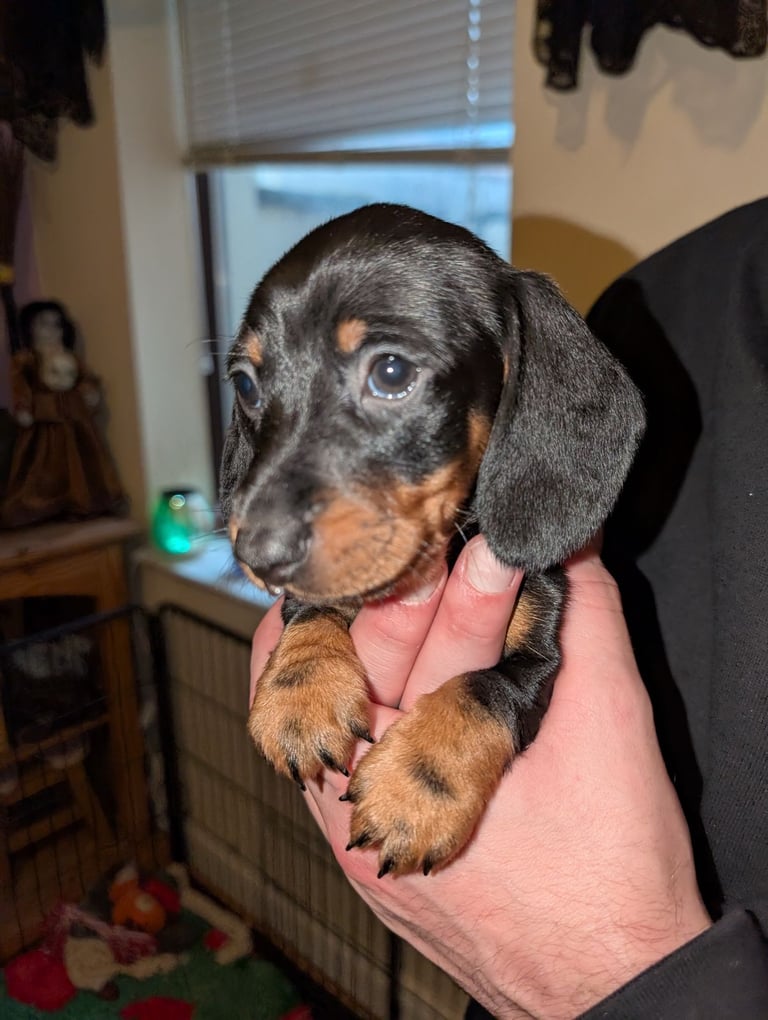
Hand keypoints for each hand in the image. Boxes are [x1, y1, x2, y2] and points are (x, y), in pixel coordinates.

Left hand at [250, 538, 711, 1018]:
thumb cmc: (616, 872)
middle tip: (431, 545)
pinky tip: (341, 637)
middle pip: (373, 674)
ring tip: (381, 578)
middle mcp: (380, 811)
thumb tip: (570, 545)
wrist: (607, 978)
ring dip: (354, 637)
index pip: (440, 652)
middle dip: (406, 600)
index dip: (461, 589)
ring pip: (323, 708)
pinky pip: (316, 750)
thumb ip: (590, 621)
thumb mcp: (616, 729)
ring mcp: (358, 833)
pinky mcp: (359, 844)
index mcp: (453, 779)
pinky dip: (328, 688)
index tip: (480, 546)